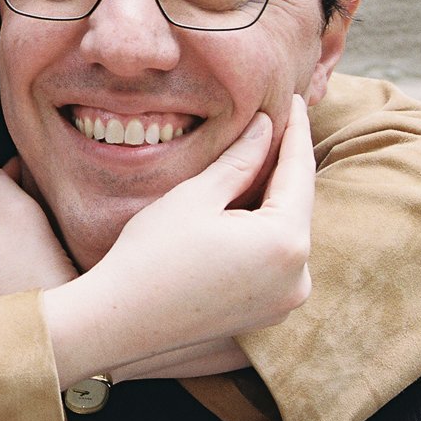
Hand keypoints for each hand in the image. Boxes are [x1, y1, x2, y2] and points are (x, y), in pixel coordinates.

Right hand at [41, 97, 314, 386]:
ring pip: (290, 232)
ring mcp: (287, 300)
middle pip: (299, 205)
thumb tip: (267, 127)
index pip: (300, 173)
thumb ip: (240, 159)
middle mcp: (298, 276)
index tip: (296, 100)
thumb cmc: (152, 253)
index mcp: (285, 243)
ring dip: (279, 197)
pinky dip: (269, 230)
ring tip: (266, 156)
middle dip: (289, 164)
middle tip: (281, 122)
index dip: (296, 133)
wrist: (121, 319)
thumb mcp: (197, 196)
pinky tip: (253, 204)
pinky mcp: (270, 313)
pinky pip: (279, 259)